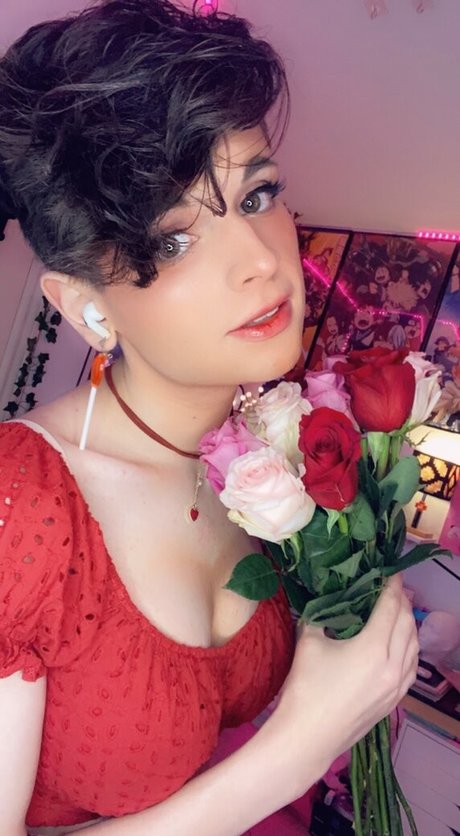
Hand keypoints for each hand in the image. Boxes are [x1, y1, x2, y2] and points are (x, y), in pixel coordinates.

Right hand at [272, 574, 417, 786]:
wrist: (307, 738)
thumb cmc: (306, 688)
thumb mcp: (309, 641)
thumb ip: (320, 617)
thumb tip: (324, 603)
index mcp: (373, 648)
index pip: (391, 608)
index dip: (392, 587)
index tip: (390, 571)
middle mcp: (392, 666)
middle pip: (407, 625)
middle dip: (402, 602)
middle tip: (392, 587)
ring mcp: (396, 686)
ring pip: (414, 647)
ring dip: (408, 625)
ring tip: (398, 612)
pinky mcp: (393, 702)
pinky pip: (412, 668)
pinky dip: (410, 649)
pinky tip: (401, 645)